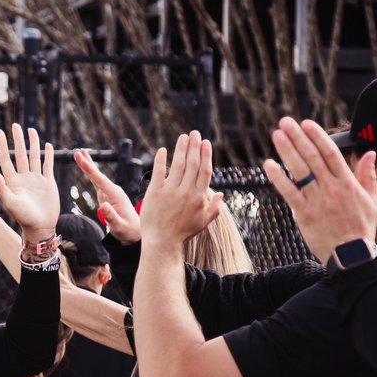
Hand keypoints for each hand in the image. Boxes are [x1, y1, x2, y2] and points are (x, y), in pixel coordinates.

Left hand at [0, 123, 58, 240]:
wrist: (40, 227)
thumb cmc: (23, 218)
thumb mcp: (10, 203)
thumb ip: (1, 188)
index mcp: (12, 181)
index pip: (6, 159)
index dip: (3, 145)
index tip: (0, 132)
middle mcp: (23, 178)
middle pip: (20, 154)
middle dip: (18, 140)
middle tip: (15, 125)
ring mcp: (36, 179)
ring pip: (34, 156)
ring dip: (32, 143)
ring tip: (31, 130)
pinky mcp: (48, 182)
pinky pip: (48, 165)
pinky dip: (48, 155)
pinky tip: (47, 145)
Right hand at [74, 149, 140, 243]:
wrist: (135, 232)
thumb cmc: (128, 231)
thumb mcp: (120, 227)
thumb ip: (111, 217)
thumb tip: (101, 205)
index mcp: (116, 195)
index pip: (100, 180)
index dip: (90, 169)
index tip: (81, 159)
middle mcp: (113, 190)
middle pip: (98, 175)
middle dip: (88, 163)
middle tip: (78, 151)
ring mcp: (110, 192)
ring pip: (97, 176)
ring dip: (88, 165)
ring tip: (80, 154)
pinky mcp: (107, 195)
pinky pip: (97, 182)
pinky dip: (91, 174)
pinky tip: (87, 167)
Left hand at [139, 131, 222, 247]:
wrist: (162, 242)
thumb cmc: (182, 233)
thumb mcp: (203, 222)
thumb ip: (213, 208)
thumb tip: (221, 195)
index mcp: (199, 197)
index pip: (204, 170)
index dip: (206, 155)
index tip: (206, 143)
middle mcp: (186, 192)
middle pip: (193, 163)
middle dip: (194, 146)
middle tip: (194, 133)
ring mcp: (170, 191)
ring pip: (178, 164)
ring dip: (181, 148)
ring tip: (183, 137)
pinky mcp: (155, 193)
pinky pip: (159, 172)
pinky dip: (161, 159)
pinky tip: (163, 150)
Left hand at [262, 117, 376, 263]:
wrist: (350, 255)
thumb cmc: (360, 227)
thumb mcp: (371, 199)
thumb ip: (368, 174)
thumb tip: (370, 152)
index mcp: (348, 182)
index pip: (330, 153)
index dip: (317, 136)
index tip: (306, 124)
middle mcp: (332, 188)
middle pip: (312, 157)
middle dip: (298, 138)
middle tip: (285, 122)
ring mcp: (317, 200)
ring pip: (300, 171)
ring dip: (287, 151)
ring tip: (276, 135)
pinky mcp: (304, 213)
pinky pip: (289, 192)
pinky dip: (278, 177)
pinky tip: (268, 164)